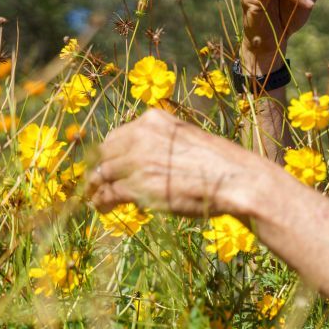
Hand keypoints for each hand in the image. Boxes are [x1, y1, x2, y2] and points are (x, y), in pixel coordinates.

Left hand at [87, 109, 270, 216]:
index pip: (118, 135)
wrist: (233, 179)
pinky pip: (109, 193)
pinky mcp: (137, 186)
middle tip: (95, 183)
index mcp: (155, 120)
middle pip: (105, 153)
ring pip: (103, 174)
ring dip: (96, 188)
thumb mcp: (188, 139)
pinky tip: (104, 208)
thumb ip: (164, 144)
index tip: (107, 165)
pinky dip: (103, 201)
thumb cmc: (220, 163)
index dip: (110, 153)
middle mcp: (141, 136)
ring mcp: (137, 161)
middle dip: (99, 169)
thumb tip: (150, 162)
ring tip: (95, 200)